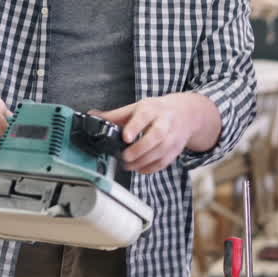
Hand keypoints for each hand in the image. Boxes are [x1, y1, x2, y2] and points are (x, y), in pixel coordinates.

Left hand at [93, 93, 208, 174]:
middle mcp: (165, 122)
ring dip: (142, 161)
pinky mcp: (175, 150)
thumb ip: (115, 115)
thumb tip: (92, 116)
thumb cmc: (156, 111)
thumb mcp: (136, 107)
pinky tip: (138, 168)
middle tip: (124, 157)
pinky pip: (164, 162)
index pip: (144, 116)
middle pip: (156, 136)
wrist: (185, 114)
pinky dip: (150, 168)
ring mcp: (172, 137)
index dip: (135, 127)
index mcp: (152, 109)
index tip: (125, 137)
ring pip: (160, 152)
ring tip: (127, 165)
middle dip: (139, 149)